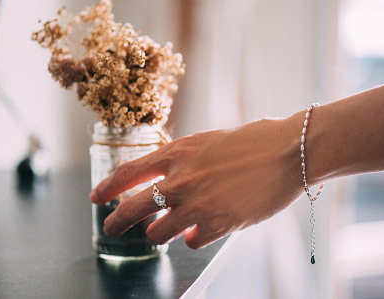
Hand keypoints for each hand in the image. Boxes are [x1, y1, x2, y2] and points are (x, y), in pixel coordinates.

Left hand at [90, 117, 304, 248]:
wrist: (287, 152)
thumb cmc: (250, 143)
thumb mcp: (205, 142)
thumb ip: (181, 163)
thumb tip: (164, 188)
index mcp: (177, 152)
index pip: (128, 172)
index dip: (107, 187)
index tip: (97, 196)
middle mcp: (181, 179)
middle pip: (132, 208)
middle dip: (116, 221)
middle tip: (111, 227)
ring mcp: (198, 203)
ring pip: (158, 233)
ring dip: (159, 234)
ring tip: (168, 231)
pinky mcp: (219, 224)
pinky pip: (191, 241)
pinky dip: (193, 237)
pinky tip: (203, 229)